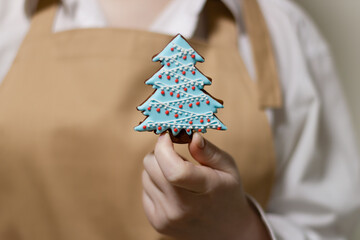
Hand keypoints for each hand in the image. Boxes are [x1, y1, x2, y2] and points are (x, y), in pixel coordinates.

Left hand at [142, 133, 270, 239]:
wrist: (227, 229)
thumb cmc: (227, 192)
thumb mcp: (227, 167)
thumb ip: (208, 151)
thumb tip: (191, 136)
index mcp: (205, 190)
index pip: (174, 170)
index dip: (164, 147)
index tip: (167, 135)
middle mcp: (182, 208)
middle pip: (152, 167)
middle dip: (160, 152)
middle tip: (177, 155)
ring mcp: (167, 217)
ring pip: (145, 175)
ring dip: (158, 169)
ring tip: (178, 176)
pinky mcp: (157, 222)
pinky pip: (145, 189)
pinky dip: (155, 183)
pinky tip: (173, 189)